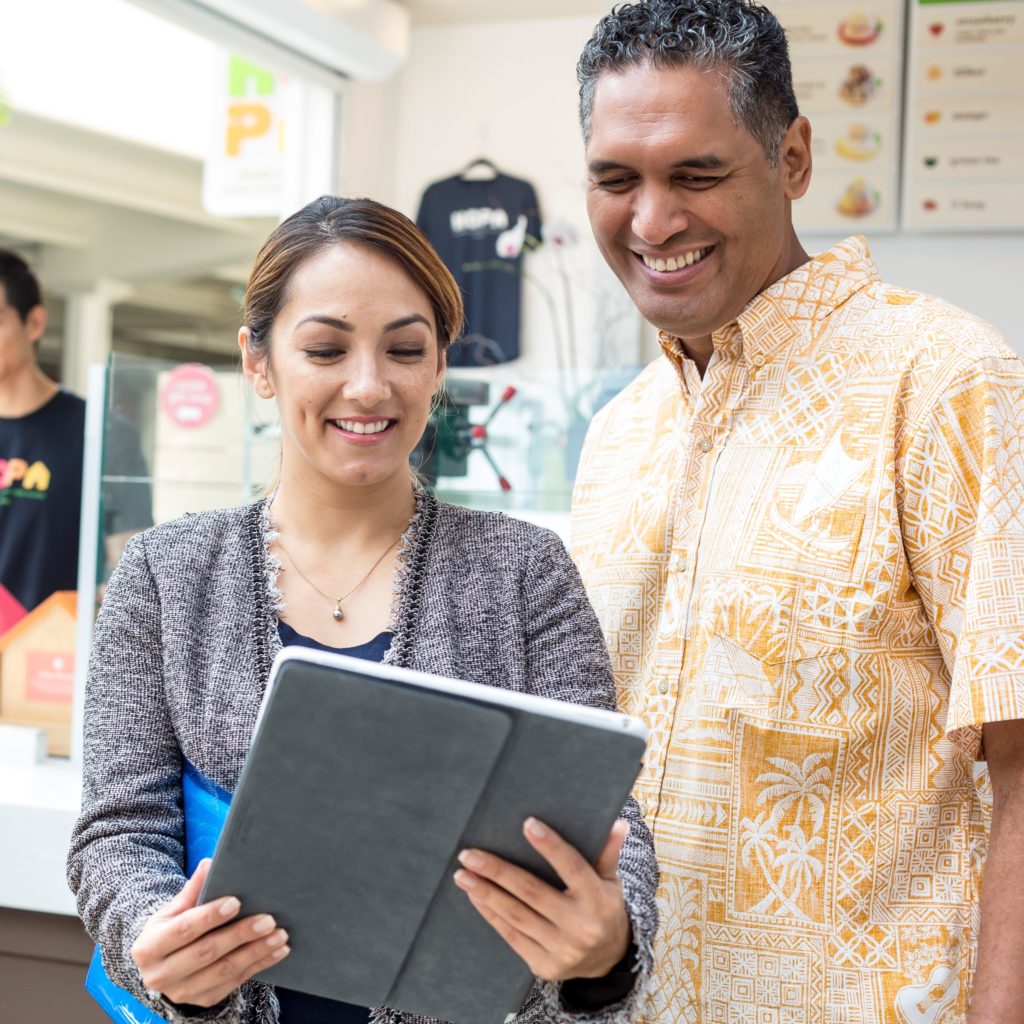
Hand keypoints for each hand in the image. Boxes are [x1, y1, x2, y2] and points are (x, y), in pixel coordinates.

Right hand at [130, 858, 289, 1007]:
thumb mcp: (173, 910)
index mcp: (148, 948)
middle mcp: (160, 975)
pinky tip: (278, 951)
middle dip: (239, 935)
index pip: (183, 930)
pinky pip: (235, 982)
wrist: (163, 964)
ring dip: (255, 951)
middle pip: (206, 952)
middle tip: (268, 919)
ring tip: (279, 935)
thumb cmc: (172, 928)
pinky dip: (259, 965)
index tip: (236, 902)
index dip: (209, 916)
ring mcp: (182, 992)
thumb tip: (209, 864)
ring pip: (224, 970)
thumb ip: (192, 890)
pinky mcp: (203, 999)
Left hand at [453, 817, 630, 980]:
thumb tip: (618, 823)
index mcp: (598, 899)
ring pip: (516, 915)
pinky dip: (491, 915)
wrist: (608, 962)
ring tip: (463, 874)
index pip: (573, 867)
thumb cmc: (604, 908)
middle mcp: (580, 926)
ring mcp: (562, 950)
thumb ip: (607, 852)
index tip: (527, 824)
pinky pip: (512, 936)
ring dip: (486, 893)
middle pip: (532, 892)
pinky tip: (475, 897)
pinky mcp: (544, 966)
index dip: (550, 846)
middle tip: (470, 854)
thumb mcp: (610, 881)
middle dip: (497, 871)